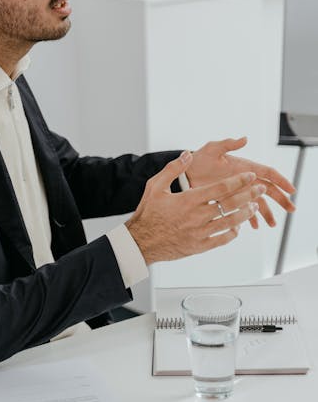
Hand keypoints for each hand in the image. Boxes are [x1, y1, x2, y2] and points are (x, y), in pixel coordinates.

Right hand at [125, 152, 264, 264]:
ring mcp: (199, 233)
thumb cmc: (148, 213)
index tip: (250, 176)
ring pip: (230, 222)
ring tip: (254, 206)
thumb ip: (172, 169)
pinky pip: (222, 239)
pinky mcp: (199, 246)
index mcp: (188, 200)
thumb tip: (187, 155)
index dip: (238, 181)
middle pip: (230, 204)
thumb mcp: (155, 186)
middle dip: (248, 195)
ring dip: (245, 213)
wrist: (141, 242)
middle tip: (259, 188)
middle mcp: (197, 217)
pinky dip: (232, 232)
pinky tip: (237, 226)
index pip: (220, 188)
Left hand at [186, 137, 295, 228]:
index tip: (291, 189)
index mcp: (245, 166)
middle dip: (281, 199)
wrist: (186, 172)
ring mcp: (238, 190)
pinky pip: (243, 209)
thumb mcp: (212, 148)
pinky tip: (254, 226)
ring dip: (266, 212)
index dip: (281, 180)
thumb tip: (244, 138)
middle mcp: (245, 179)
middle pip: (268, 189)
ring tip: (272, 224)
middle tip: (291, 209)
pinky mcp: (230, 199)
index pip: (268, 173)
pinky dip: (250, 217)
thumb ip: (228, 144)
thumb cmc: (199, 158)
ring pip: (257, 202)